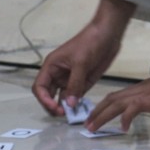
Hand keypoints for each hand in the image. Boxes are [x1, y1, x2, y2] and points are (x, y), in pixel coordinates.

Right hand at [31, 0, 133, 116]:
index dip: (43, 99)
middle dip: (53, 106)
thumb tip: (69, 103)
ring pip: (63, 98)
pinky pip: (76, 96)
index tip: (54, 107)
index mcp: (52, 66)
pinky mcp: (83, 82)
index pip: (40, 87)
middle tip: (64, 114)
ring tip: (74, 114)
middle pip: (49, 95)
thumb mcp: (81, 62)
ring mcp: (71, 79)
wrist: (109, 34)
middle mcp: (58, 74)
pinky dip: (77, 104)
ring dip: (66, 107)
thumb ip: (75, 84)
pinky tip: (82, 109)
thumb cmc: (90, 41)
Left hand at [87, 24, 149, 132]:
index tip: (94, 116)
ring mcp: (145, 94)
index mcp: (142, 89)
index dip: (104, 106)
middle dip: (97, 112)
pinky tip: (124, 128)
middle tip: (86, 125)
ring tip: (93, 128)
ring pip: (117, 103)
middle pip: (111, 99)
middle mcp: (140, 90)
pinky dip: (126, 118)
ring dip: (103, 116)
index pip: (117, 96)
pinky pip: (133, 109)